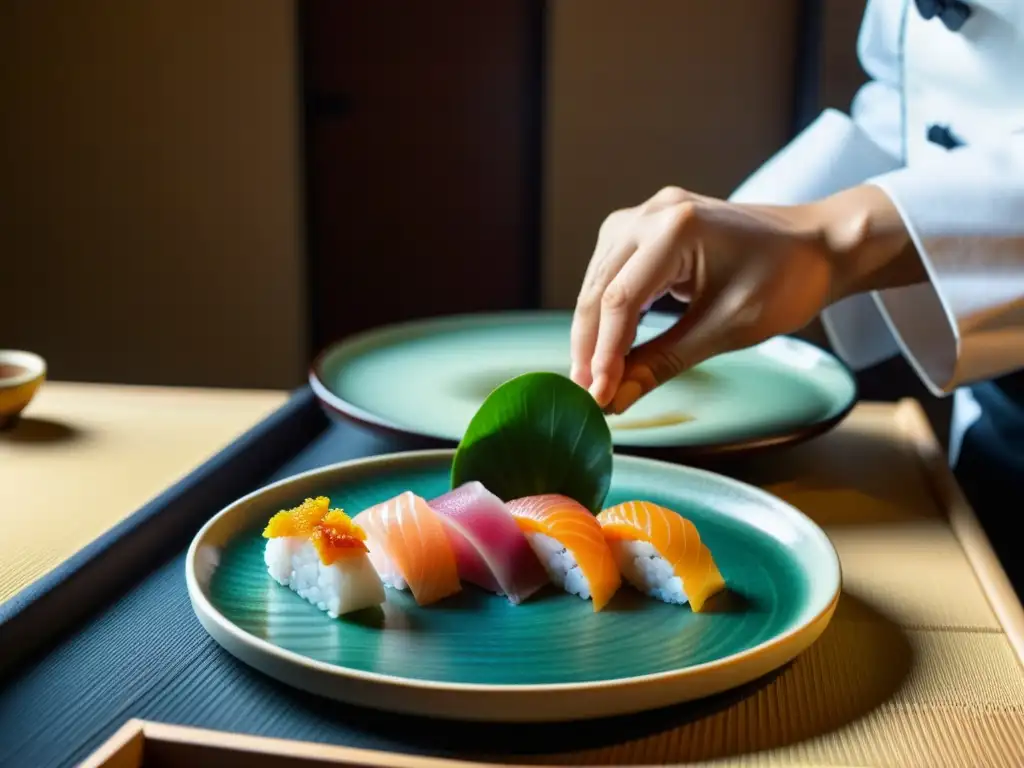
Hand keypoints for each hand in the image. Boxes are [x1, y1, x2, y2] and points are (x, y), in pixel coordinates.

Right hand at [569, 184, 916, 413]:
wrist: (820, 245)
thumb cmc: (787, 281)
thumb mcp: (727, 329)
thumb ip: (664, 361)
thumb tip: (617, 398)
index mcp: (679, 227)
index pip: (621, 299)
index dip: (604, 352)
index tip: (598, 395)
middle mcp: (654, 212)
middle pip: (599, 287)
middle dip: (589, 344)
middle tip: (585, 393)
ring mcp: (649, 213)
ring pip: (598, 279)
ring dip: (592, 329)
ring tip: (591, 376)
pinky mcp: (650, 225)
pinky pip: (613, 269)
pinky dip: (607, 308)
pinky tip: (606, 342)